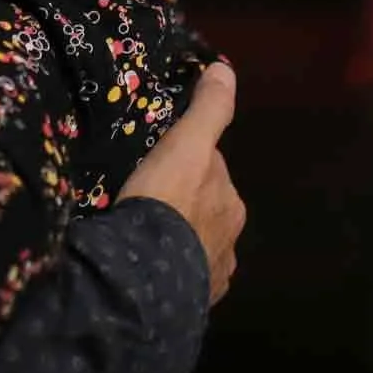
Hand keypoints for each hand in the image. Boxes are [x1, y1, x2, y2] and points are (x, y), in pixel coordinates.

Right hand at [118, 61, 244, 305]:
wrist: (146, 277)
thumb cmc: (167, 203)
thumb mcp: (186, 146)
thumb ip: (208, 110)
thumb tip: (225, 68)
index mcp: (231, 204)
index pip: (209, 172)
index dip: (185, 163)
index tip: (157, 163)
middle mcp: (230, 241)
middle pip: (204, 209)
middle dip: (183, 204)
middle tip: (143, 198)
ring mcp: (211, 276)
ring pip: (192, 246)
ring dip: (174, 240)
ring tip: (141, 236)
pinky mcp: (190, 304)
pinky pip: (179, 279)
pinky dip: (167, 270)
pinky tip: (146, 267)